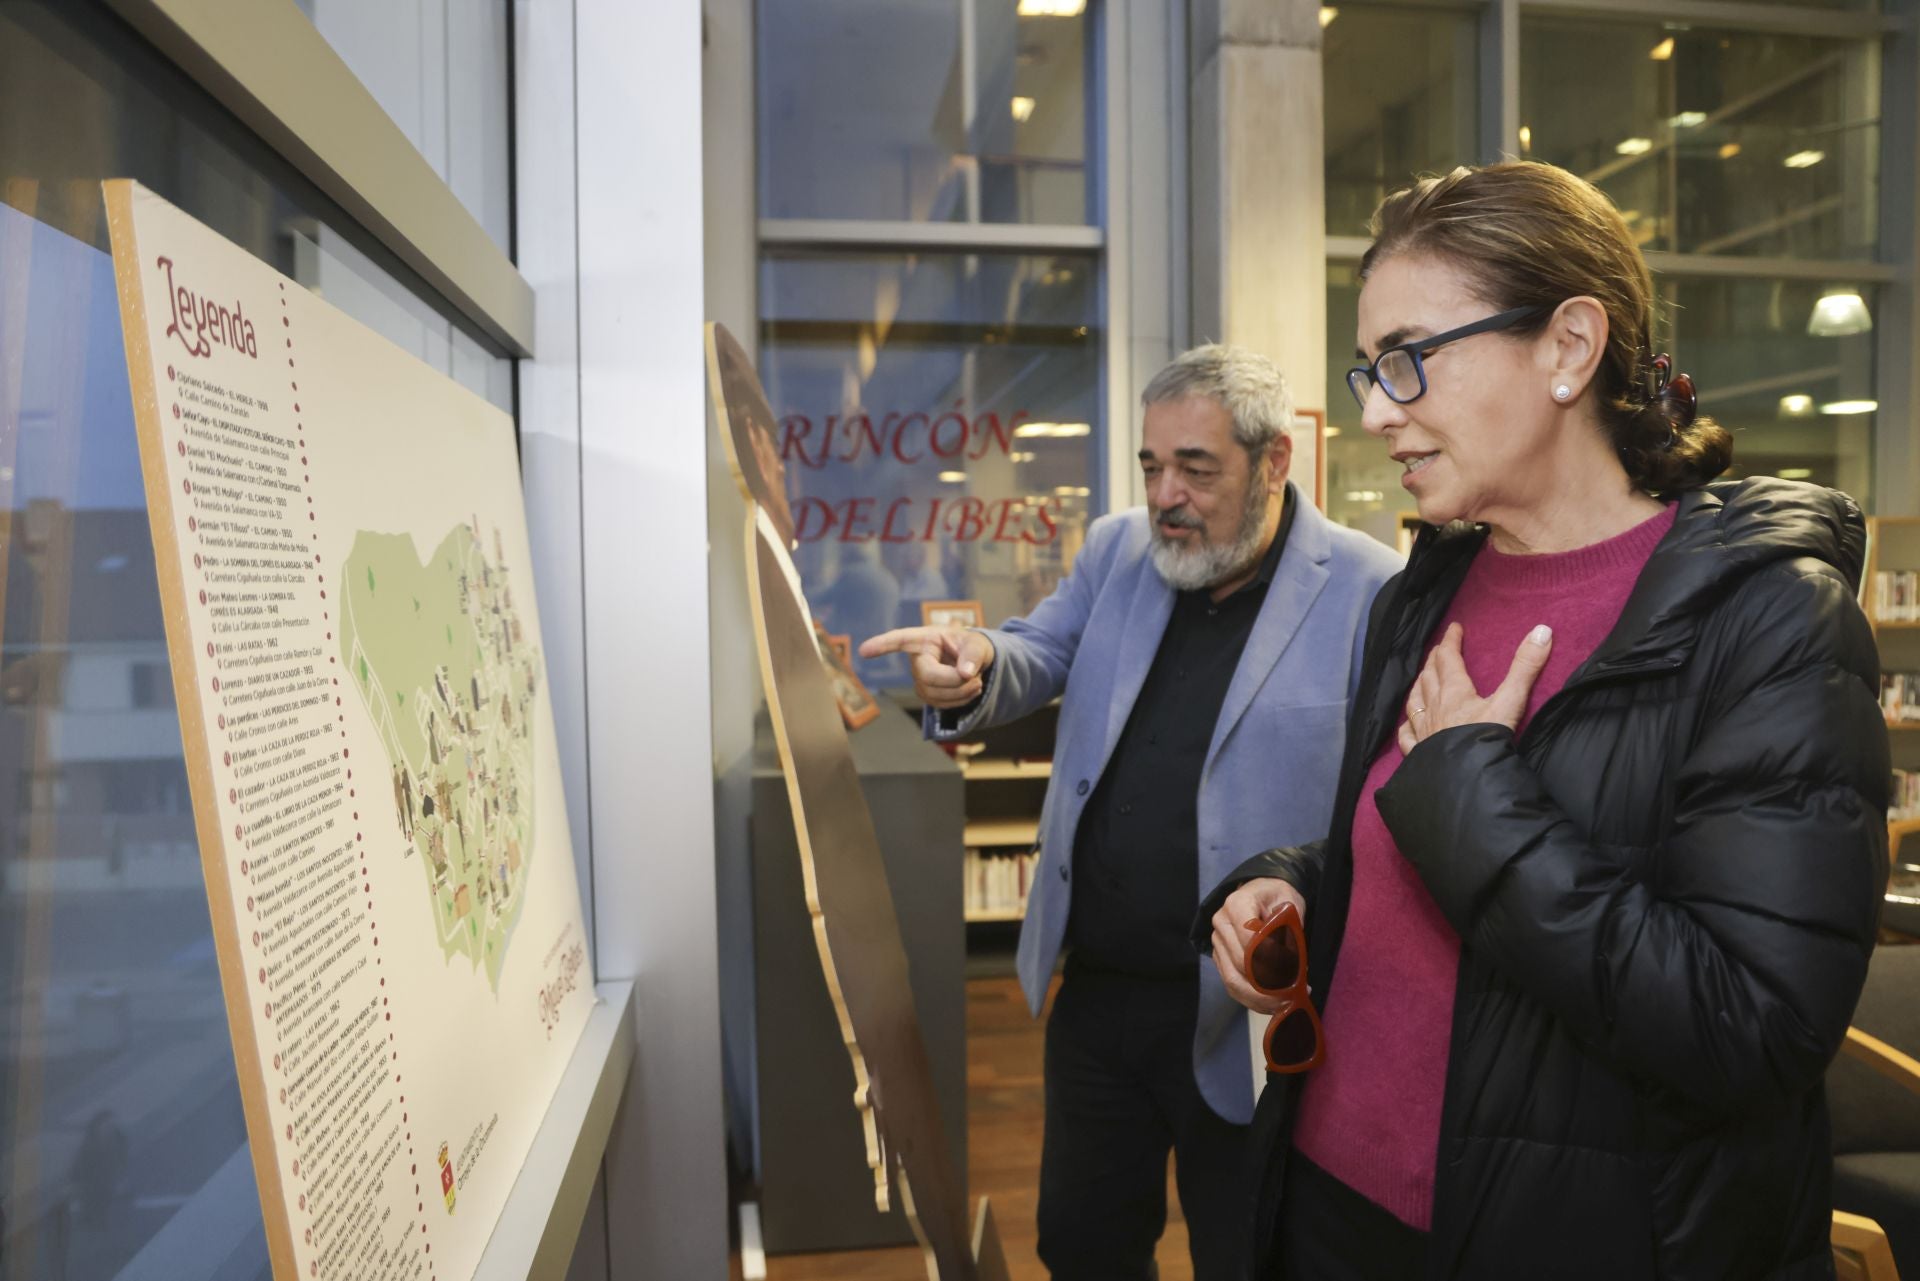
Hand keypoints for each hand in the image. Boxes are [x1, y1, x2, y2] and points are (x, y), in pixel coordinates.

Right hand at [859, 626, 995, 709]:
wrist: (976, 663)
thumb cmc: (972, 647)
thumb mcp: (978, 644)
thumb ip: (974, 655)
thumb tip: (966, 673)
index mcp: (925, 639)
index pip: (901, 640)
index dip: (882, 645)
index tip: (864, 651)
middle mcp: (917, 659)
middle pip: (928, 676)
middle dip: (955, 681)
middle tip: (977, 677)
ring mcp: (919, 679)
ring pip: (935, 694)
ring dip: (962, 692)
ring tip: (977, 681)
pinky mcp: (927, 694)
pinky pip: (941, 704)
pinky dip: (961, 700)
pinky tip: (970, 690)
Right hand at [1210, 877, 1306, 1014]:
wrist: (1263, 893)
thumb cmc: (1279, 898)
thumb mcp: (1290, 906)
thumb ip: (1288, 932)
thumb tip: (1290, 966)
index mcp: (1237, 904)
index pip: (1249, 939)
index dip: (1271, 961)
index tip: (1295, 976)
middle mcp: (1221, 923)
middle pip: (1240, 965)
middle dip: (1268, 986)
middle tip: (1294, 995)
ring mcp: (1218, 942)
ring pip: (1233, 981)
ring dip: (1260, 999)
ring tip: (1284, 1004)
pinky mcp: (1220, 958)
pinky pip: (1232, 985)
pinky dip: (1252, 1000)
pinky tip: (1272, 1004)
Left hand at [1398, 621, 1552, 754]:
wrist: (1467, 778)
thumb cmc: (1487, 739)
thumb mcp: (1511, 701)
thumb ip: (1526, 667)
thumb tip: (1542, 631)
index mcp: (1454, 692)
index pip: (1448, 658)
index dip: (1450, 641)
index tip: (1454, 628)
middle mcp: (1434, 708)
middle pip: (1429, 677)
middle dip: (1434, 660)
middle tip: (1438, 650)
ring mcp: (1423, 731)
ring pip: (1415, 702)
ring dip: (1419, 686)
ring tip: (1422, 678)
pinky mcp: (1419, 753)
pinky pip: (1407, 736)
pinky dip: (1406, 726)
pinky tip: (1406, 726)